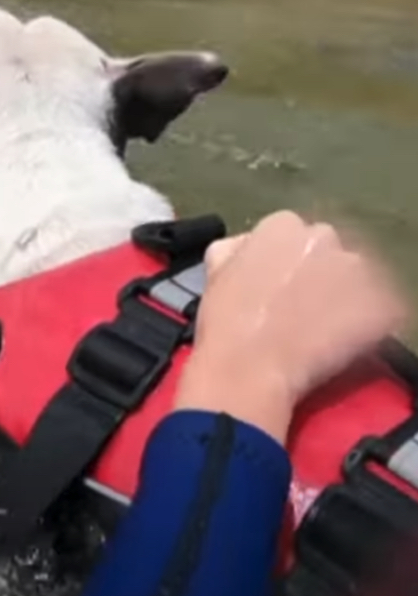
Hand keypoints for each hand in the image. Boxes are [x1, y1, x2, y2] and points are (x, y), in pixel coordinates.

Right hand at [174, 210, 406, 442]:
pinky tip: (334, 342)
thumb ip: (236, 248)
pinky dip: (360, 323)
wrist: (247, 369)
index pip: (290, 233)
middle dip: (315, 271)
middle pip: (326, 249)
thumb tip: (248, 248)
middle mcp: (325, 238)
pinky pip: (376, 310)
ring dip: (340, 295)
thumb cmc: (223, 322)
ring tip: (316, 326)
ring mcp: (357, 272)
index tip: (274, 283)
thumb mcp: (214, 271)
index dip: (282, 260)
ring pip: (354, 278)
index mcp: (281, 226)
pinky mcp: (381, 305)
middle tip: (296, 304)